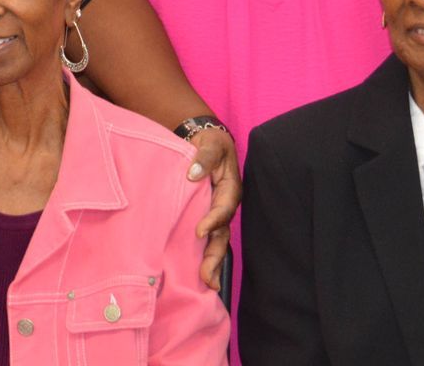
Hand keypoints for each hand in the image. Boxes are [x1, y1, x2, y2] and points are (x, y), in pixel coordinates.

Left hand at [185, 125, 240, 287]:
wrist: (204, 140)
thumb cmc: (209, 142)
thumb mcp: (209, 144)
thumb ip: (204, 157)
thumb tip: (193, 174)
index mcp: (230, 188)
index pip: (224, 207)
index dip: (213, 220)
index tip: (199, 231)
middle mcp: (225, 204)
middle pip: (223, 232)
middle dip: (216, 254)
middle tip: (207, 275)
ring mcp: (216, 212)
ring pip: (217, 240)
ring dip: (213, 262)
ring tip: (208, 283)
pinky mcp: (205, 216)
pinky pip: (208, 238)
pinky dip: (204, 256)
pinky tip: (200, 275)